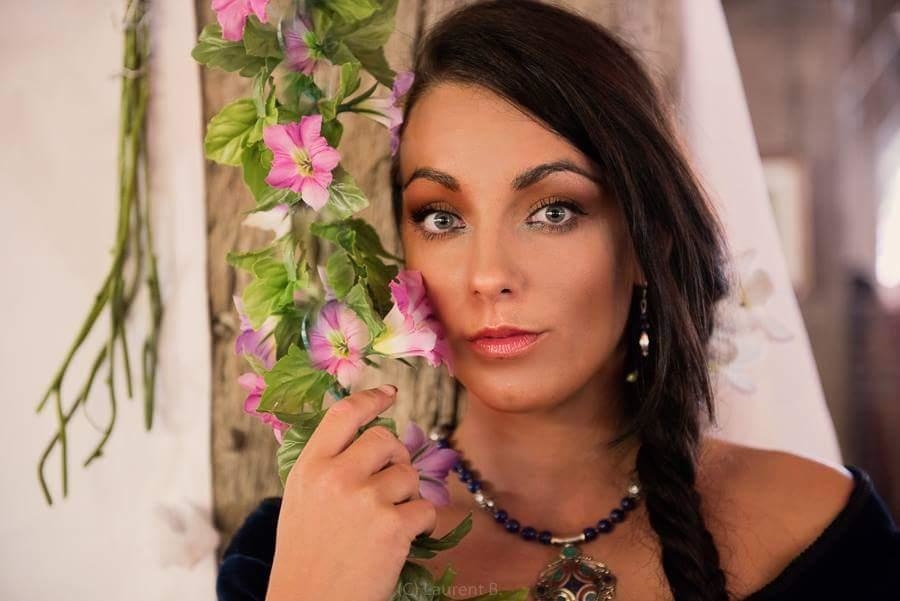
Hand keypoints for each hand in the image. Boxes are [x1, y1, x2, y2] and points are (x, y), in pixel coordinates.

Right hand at [265, 385, 436, 600]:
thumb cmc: (305, 556)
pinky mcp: (393, 526)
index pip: (344, 414)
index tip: (388, 393)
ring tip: (386, 523)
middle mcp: (336, 476)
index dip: (370, 399)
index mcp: (309, 467)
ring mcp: (365, 500)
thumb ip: (327, 466)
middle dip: (395, 458)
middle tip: (389, 484)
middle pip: (385, 440)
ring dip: (406, 496)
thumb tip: (365, 438)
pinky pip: (425, 508)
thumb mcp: (301, 500)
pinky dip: (421, 524)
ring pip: (408, 475)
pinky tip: (401, 540)